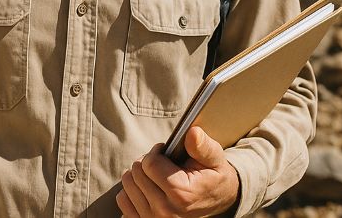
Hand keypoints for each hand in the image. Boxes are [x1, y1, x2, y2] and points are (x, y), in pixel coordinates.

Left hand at [116, 126, 238, 217]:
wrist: (218, 202)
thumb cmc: (213, 177)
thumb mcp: (215, 159)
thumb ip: (203, 146)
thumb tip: (192, 132)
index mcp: (182, 194)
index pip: (149, 164)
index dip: (156, 152)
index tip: (165, 152)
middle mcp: (166, 212)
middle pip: (136, 173)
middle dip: (146, 162)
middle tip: (161, 163)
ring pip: (127, 184)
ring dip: (138, 175)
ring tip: (155, 174)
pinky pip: (123, 200)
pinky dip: (131, 191)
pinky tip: (147, 188)